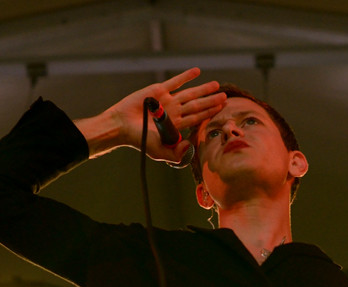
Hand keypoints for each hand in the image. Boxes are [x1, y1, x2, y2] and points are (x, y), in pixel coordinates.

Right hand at [81, 67, 226, 162]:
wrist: (122, 126)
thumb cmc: (139, 140)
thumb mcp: (160, 151)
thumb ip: (176, 153)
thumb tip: (191, 148)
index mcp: (175, 126)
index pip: (196, 118)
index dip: (209, 113)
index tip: (222, 109)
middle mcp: (173, 112)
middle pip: (197, 105)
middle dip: (211, 101)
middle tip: (225, 96)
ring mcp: (167, 100)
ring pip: (190, 93)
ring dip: (203, 89)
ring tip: (217, 85)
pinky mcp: (159, 90)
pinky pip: (175, 82)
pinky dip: (186, 76)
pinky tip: (197, 71)